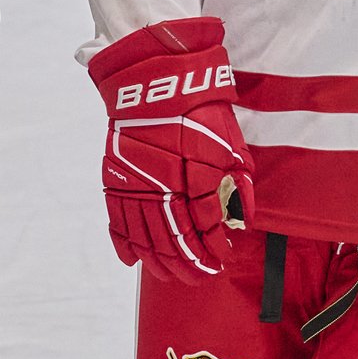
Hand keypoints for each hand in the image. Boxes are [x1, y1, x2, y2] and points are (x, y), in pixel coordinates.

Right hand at [89, 19, 251, 285]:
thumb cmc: (198, 108)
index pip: (207, 224)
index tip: (222, 259)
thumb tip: (241, 217)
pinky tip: (133, 260)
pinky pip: (117, 217)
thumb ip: (237, 181)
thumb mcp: (230, 141)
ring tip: (170, 276)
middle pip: (175, 237)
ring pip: (145, 234)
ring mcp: (136, 181)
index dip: (215, 247)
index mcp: (196, 173)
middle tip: (198, 277)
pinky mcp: (116, 176)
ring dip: (159, 260)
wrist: (154, 80)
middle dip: (189, 263)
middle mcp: (164, 183)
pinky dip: (124, 242)